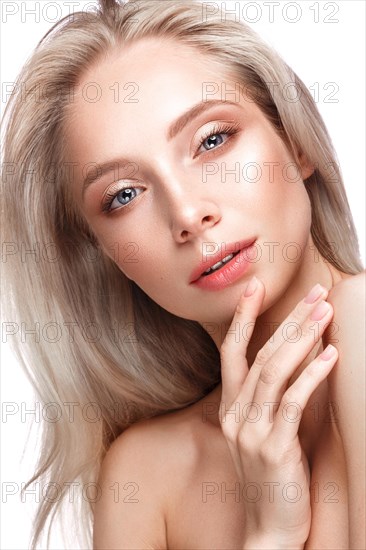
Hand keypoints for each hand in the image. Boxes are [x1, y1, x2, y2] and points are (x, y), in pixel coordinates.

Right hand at [219, 277, 337, 549]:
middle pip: (261, 355)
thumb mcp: (263, 435)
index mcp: (230, 410)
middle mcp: (236, 416)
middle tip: (314, 294)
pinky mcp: (273, 449)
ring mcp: (251, 432)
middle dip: (289, 320)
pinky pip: (292, 402)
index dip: (242, 319)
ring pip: (274, 372)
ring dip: (302, 338)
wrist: (268, 530)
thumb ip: (271, 400)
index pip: (231, 353)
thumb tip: (296, 361)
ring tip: (325, 313)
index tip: (254, 288)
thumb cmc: (272, 479)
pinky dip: (312, 375)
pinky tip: (330, 356)